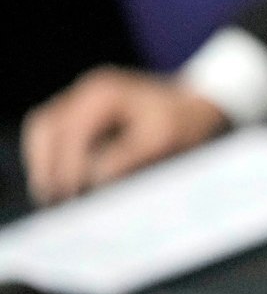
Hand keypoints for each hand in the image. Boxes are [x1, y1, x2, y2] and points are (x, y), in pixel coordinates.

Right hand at [21, 67, 228, 204]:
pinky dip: (51, 158)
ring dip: (43, 163)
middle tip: (54, 203)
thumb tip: (92, 179)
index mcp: (103, 93)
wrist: (196, 108)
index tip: (69, 197)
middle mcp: (86, 90)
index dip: (65, 167)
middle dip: (46, 166)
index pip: (70, 132)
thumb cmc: (183, 124)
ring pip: (43, 131)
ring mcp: (81, 98)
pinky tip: (60, 184)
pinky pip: (53, 134)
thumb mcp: (161, 142)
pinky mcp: (81, 112)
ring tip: (52, 197)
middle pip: (46, 128)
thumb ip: (125, 159)